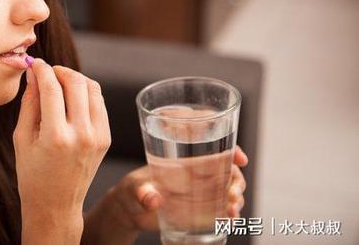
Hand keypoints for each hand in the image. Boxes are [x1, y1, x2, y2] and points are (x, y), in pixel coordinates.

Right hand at [13, 59, 111, 221]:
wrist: (55, 205)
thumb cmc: (32, 173)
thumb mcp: (22, 137)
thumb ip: (29, 102)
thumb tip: (33, 73)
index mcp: (56, 137)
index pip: (51, 88)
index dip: (41, 69)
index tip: (34, 63)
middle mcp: (81, 135)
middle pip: (76, 82)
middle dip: (60, 70)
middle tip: (47, 71)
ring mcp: (97, 136)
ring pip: (92, 88)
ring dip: (75, 79)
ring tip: (60, 83)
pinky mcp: (105, 138)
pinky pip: (99, 103)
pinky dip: (86, 93)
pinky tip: (72, 98)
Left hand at [109, 146, 248, 233]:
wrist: (130, 210)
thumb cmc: (132, 190)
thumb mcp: (135, 188)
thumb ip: (143, 193)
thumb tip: (152, 199)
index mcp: (184, 162)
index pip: (214, 149)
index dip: (232, 150)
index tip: (240, 159)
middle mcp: (196, 176)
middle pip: (228, 171)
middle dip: (237, 181)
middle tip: (232, 194)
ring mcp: (200, 193)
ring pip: (229, 191)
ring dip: (237, 199)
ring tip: (231, 211)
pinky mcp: (199, 211)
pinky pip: (222, 210)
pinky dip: (230, 214)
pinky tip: (231, 220)